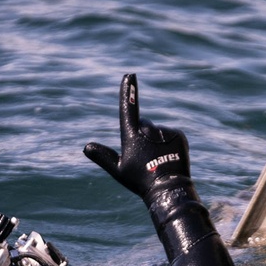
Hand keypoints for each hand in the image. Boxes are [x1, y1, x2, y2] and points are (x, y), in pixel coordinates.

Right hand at [84, 74, 190, 199]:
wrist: (168, 190)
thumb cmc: (140, 181)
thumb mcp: (118, 171)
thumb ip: (102, 157)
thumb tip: (86, 147)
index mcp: (132, 135)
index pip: (128, 108)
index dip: (128, 91)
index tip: (129, 75)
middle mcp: (149, 130)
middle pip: (143, 124)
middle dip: (141, 134)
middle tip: (143, 156)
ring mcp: (165, 131)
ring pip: (156, 131)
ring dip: (155, 140)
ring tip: (157, 160)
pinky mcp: (179, 135)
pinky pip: (169, 134)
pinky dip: (167, 142)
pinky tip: (167, 157)